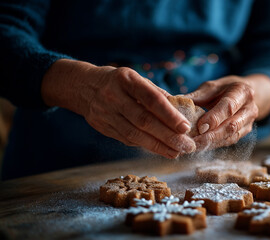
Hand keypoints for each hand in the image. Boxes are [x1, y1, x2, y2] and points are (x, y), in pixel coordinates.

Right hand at [42, 59, 195, 157]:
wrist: (83, 86)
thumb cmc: (118, 81)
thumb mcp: (136, 78)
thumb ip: (156, 93)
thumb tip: (182, 110)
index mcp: (127, 80)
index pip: (151, 99)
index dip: (169, 115)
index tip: (185, 127)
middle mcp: (114, 96)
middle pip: (144, 121)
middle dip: (168, 136)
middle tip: (187, 146)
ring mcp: (106, 113)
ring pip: (135, 135)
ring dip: (158, 146)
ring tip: (177, 152)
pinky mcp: (102, 127)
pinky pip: (127, 139)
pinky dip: (146, 146)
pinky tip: (160, 150)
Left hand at [185, 75, 261, 149]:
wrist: (243, 94)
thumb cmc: (224, 89)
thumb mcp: (211, 87)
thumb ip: (196, 96)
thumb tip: (173, 102)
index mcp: (242, 92)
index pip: (228, 107)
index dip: (214, 118)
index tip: (200, 127)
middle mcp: (249, 109)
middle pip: (231, 126)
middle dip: (211, 136)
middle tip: (193, 143)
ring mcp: (248, 123)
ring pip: (230, 137)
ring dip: (211, 143)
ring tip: (193, 147)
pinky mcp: (244, 133)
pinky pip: (228, 141)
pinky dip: (213, 145)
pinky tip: (200, 147)